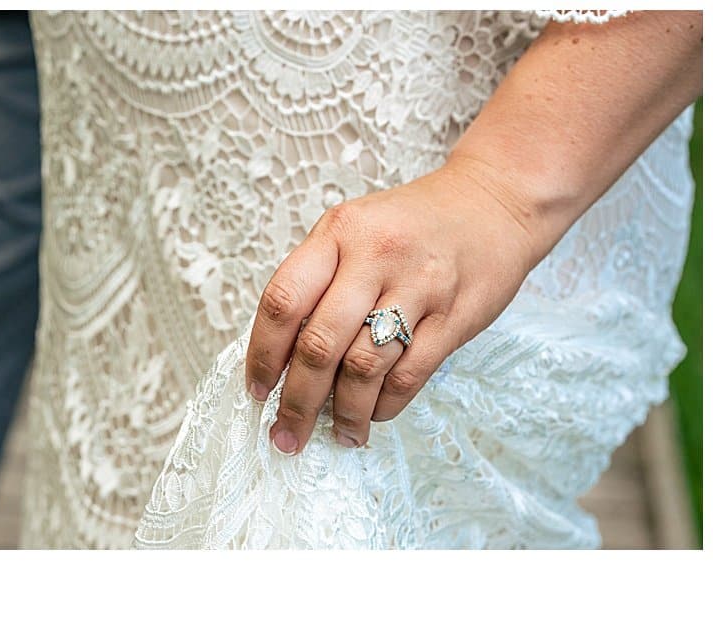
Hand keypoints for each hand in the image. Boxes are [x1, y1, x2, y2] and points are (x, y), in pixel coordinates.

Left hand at [245, 159, 542, 453]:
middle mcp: (374, 256)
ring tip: (336, 434)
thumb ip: (317, 280)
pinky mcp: (454, 316)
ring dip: (344, 412)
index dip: (262, 354)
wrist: (493, 203)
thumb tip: (280, 356)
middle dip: (297, 401)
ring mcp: (418, 286)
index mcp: (338, 233)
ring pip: (364, 367)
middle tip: (287, 434)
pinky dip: (385, 404)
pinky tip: (373, 414)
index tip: (257, 390)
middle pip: (320, 344)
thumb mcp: (352, 230)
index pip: (283, 301)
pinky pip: (409, 375)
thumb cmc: (410, 224)